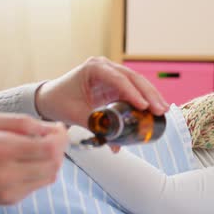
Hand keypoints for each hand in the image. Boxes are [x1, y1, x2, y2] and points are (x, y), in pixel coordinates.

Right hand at [0, 112, 68, 211]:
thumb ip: (20, 122)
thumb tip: (49, 128)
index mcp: (0, 149)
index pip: (48, 148)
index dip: (59, 136)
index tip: (58, 127)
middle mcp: (6, 174)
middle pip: (53, 163)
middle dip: (60, 148)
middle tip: (54, 136)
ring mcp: (8, 190)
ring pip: (50, 176)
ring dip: (53, 160)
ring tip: (42, 147)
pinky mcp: (9, 199)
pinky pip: (38, 185)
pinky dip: (41, 171)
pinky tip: (29, 160)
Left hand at [35, 56, 168, 126]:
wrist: (50, 97)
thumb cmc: (59, 102)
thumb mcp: (76, 114)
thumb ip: (96, 127)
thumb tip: (116, 147)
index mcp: (94, 68)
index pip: (118, 79)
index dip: (133, 93)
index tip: (144, 106)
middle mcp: (105, 66)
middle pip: (133, 78)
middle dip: (148, 94)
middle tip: (160, 109)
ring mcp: (111, 73)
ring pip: (137, 82)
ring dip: (151, 95)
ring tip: (163, 109)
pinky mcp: (115, 83)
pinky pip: (133, 89)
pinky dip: (145, 98)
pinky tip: (156, 107)